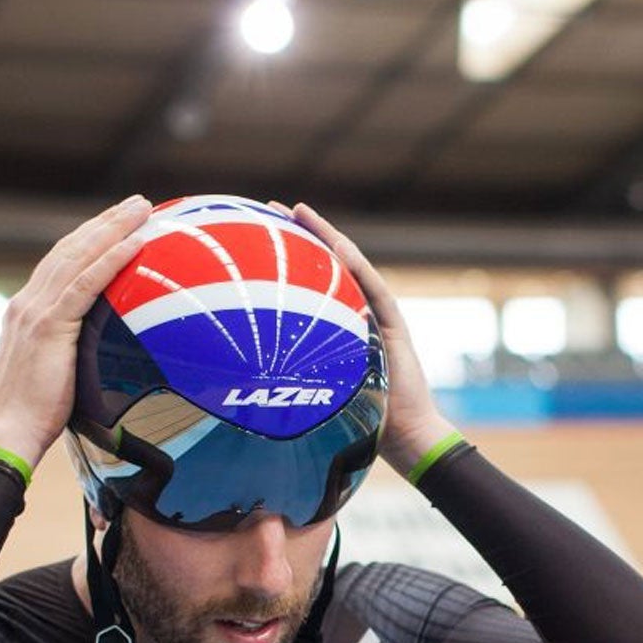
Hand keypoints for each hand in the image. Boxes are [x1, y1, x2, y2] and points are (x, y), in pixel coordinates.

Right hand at [0, 195, 151, 470]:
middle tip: (137, 203)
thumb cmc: (32, 418)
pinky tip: (136, 242)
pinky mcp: (49, 326)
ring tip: (142, 208)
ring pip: (80, 257)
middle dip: (105, 222)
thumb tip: (99, 359)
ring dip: (113, 228)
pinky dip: (112, 259)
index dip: (89, 239)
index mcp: (26, 312)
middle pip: (71, 249)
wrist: (7, 433)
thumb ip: (68, 355)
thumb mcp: (52, 375)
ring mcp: (35, 312)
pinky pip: (87, 284)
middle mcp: (27, 303)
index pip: (61, 264)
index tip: (116, 223)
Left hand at [282, 201, 454, 478]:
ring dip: (325, 235)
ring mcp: (377, 314)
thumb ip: (291, 376)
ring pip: (349, 265)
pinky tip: (335, 242)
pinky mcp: (392, 322)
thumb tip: (240, 379)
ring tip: (299, 210)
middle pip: (328, 264)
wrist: (402, 434)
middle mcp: (357, 313)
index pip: (311, 282)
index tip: (260, 233)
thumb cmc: (358, 422)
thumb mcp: (315, 392)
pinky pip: (373, 288)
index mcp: (337, 325)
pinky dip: (354, 264)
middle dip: (302, 234)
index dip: (289, 256)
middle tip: (273, 208)